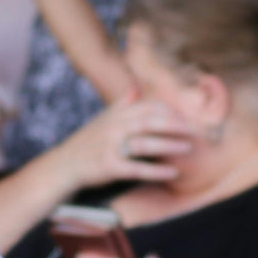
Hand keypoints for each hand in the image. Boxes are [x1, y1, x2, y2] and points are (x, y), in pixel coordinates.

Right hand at [56, 98, 193, 190]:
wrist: (64, 165)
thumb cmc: (89, 142)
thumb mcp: (103, 118)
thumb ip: (122, 104)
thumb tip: (136, 86)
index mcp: (115, 115)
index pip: (147, 107)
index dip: (168, 111)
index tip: (184, 117)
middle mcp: (113, 128)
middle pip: (149, 122)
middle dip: (174, 125)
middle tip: (193, 131)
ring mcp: (111, 147)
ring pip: (145, 144)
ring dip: (169, 145)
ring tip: (188, 148)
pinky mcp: (109, 167)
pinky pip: (138, 169)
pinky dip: (157, 171)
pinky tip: (173, 172)